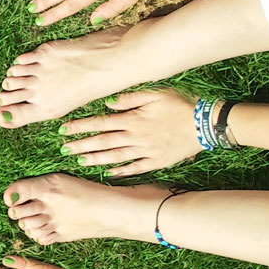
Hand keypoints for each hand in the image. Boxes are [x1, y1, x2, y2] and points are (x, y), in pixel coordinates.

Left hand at [60, 89, 202, 176]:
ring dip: (95, 159)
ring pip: (115, 157)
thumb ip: (129, 98)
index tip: (63, 130)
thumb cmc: (180, 105)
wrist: (206, 123)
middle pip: (102, 142)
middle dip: (81, 145)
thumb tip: (108, 104)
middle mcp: (136, 137)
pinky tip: (107, 175)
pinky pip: (135, 168)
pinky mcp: (156, 162)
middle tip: (63, 149)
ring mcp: (146, 151)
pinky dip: (121, 172)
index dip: (80, 127)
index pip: (99, 123)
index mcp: (133, 119)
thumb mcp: (155, 94)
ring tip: (79, 160)